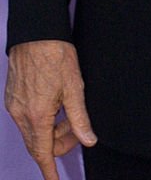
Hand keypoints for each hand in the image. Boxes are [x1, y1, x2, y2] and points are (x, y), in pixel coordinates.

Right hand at [5, 41, 96, 179]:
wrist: (36, 34)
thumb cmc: (56, 56)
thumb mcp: (75, 87)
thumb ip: (80, 118)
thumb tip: (88, 140)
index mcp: (37, 116)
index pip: (43, 153)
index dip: (50, 170)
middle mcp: (21, 115)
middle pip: (39, 145)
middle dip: (58, 144)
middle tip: (78, 132)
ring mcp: (14, 107)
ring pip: (33, 132)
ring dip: (51, 131)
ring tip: (69, 113)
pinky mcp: (12, 98)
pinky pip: (26, 119)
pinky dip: (41, 120)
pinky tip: (55, 105)